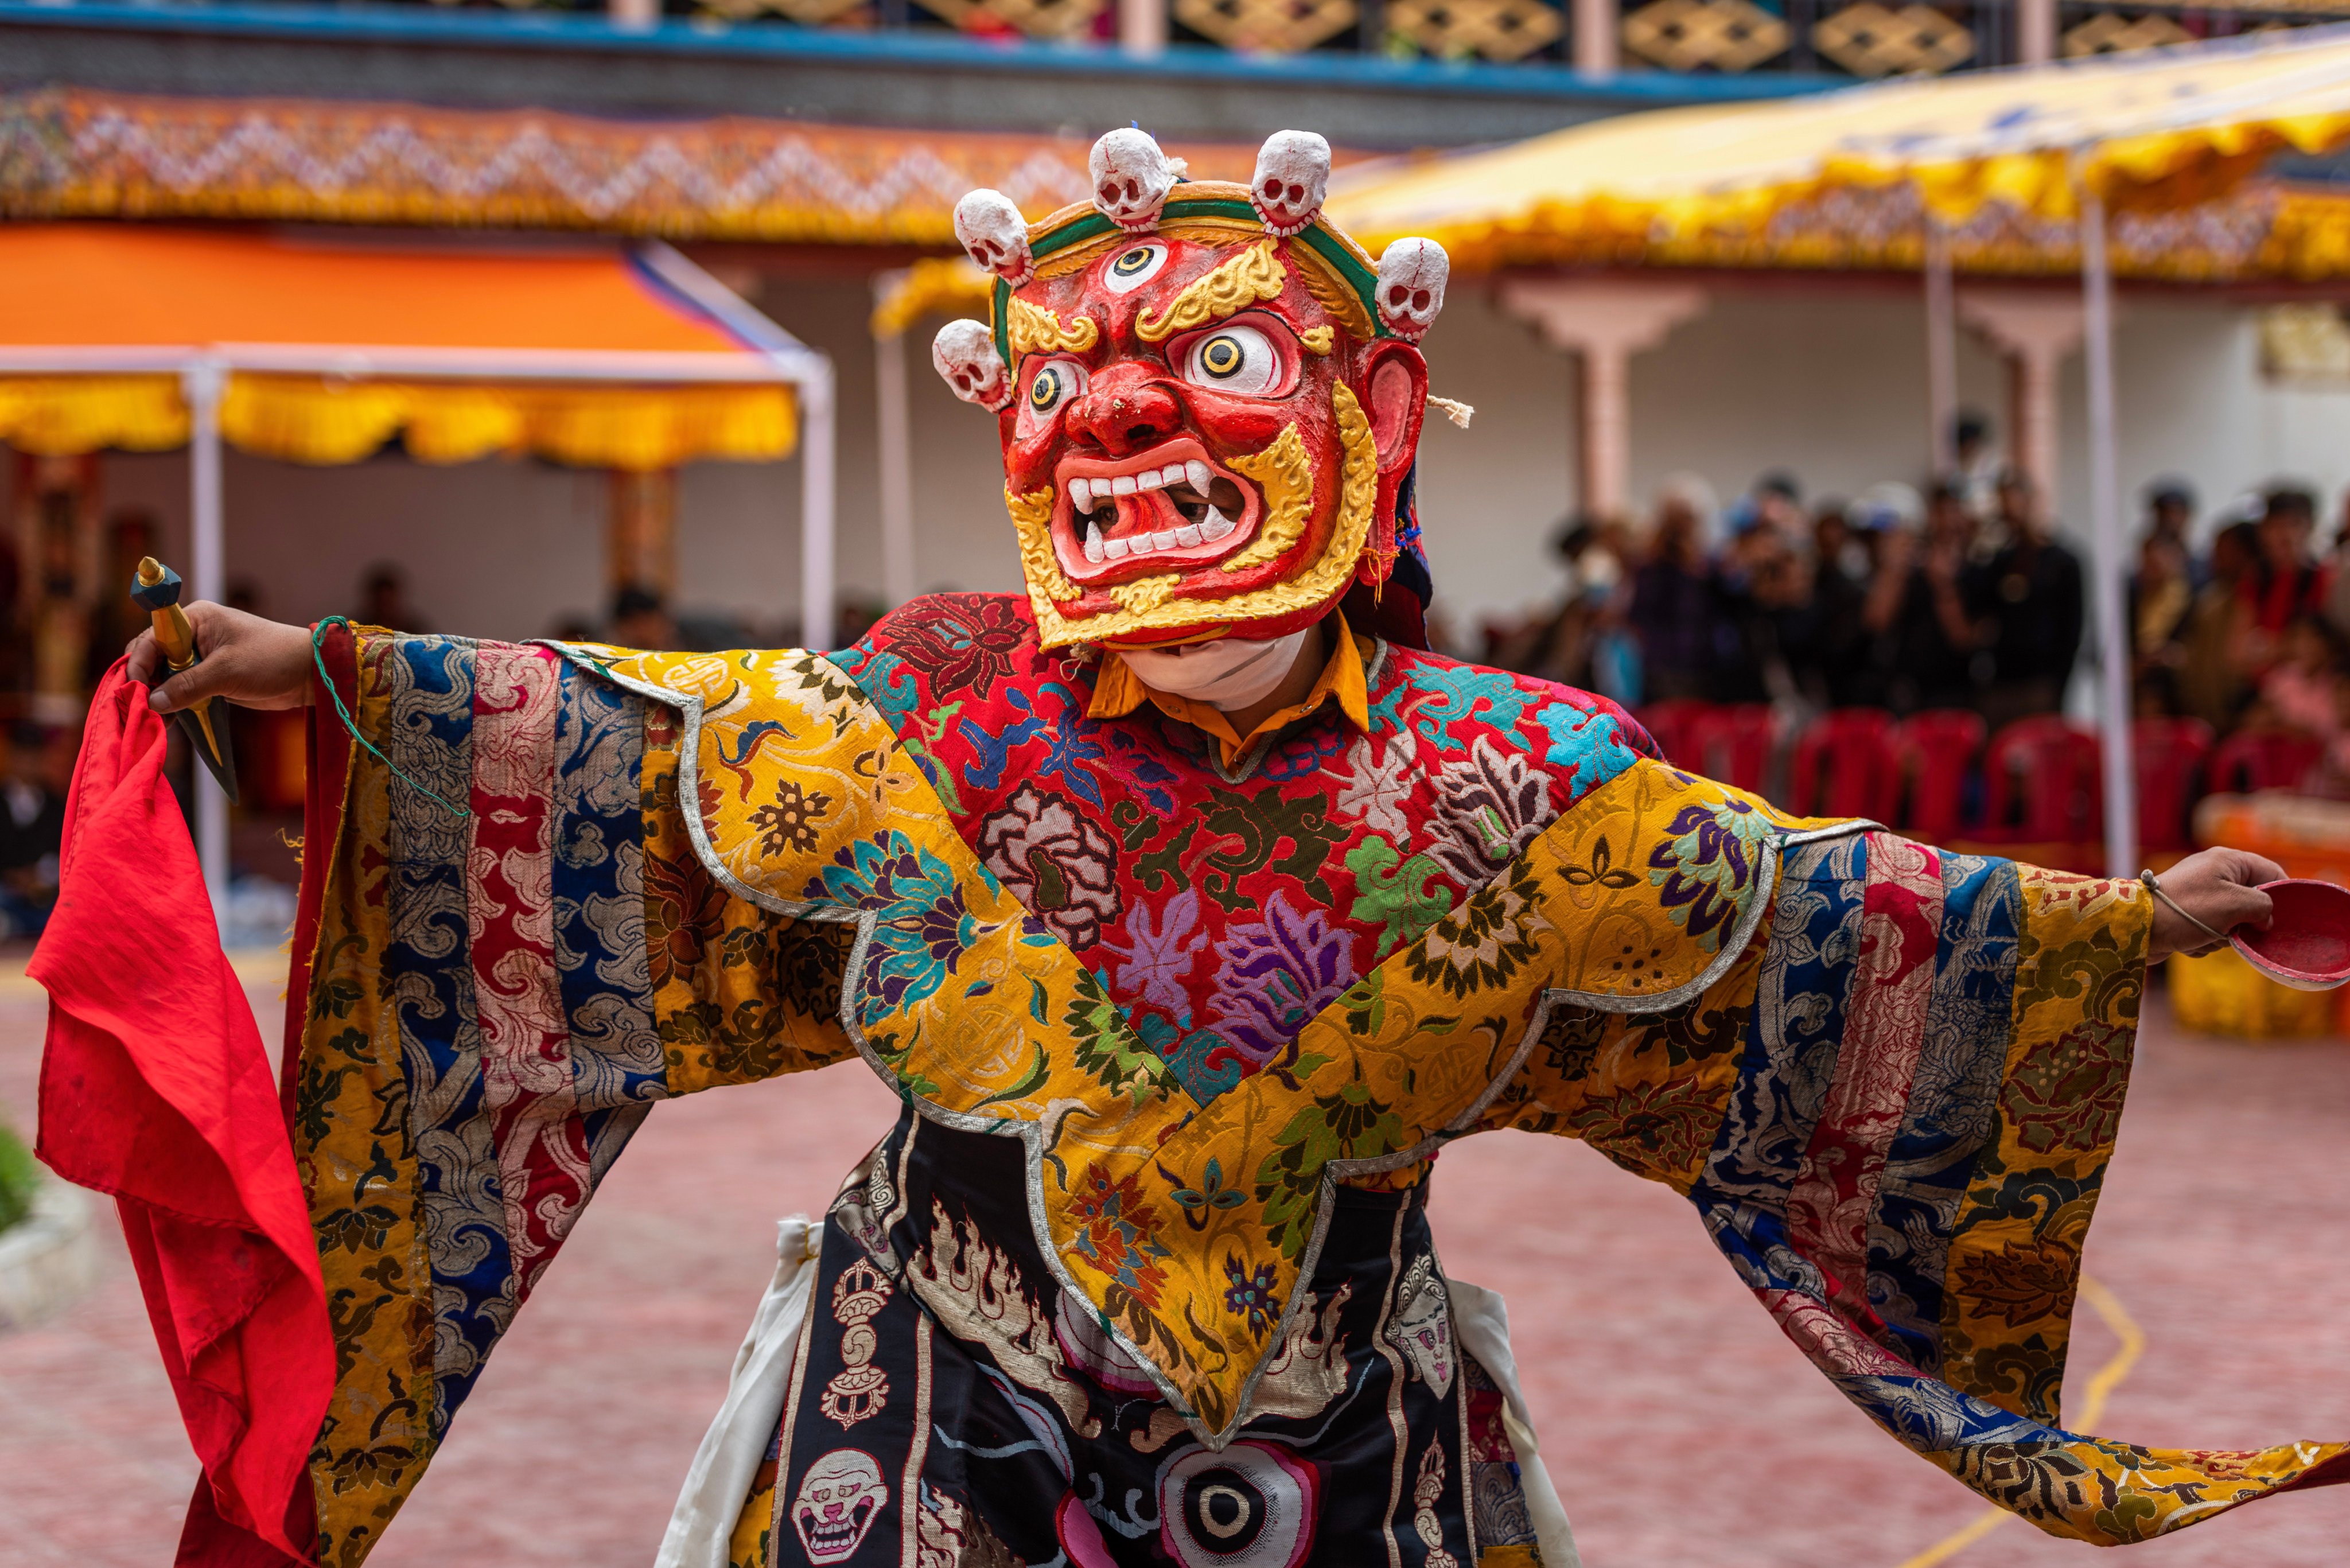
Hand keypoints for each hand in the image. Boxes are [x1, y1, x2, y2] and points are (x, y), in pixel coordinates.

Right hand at [124, 602, 316, 713]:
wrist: (309, 674)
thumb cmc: (273, 659)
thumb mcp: (228, 672)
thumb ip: (188, 685)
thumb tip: (153, 702)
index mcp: (195, 620)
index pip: (152, 638)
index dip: (138, 663)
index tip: (135, 689)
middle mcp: (193, 635)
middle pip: (153, 657)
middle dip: (145, 682)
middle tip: (141, 709)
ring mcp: (201, 657)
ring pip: (165, 676)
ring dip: (159, 696)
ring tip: (153, 720)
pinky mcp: (210, 677)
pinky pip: (182, 689)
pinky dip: (175, 703)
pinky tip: (170, 721)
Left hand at [2144, 847, 2283, 961]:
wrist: (2138, 928)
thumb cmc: (2189, 909)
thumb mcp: (2237, 903)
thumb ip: (2263, 906)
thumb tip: (2265, 919)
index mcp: (2227, 860)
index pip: (2270, 872)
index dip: (2282, 895)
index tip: (2285, 918)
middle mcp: (2212, 873)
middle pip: (2250, 901)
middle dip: (2244, 922)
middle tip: (2232, 929)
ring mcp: (2198, 894)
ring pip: (2230, 921)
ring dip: (2220, 936)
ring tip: (2203, 935)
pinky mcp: (2185, 914)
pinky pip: (2208, 931)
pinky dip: (2202, 940)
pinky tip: (2189, 942)